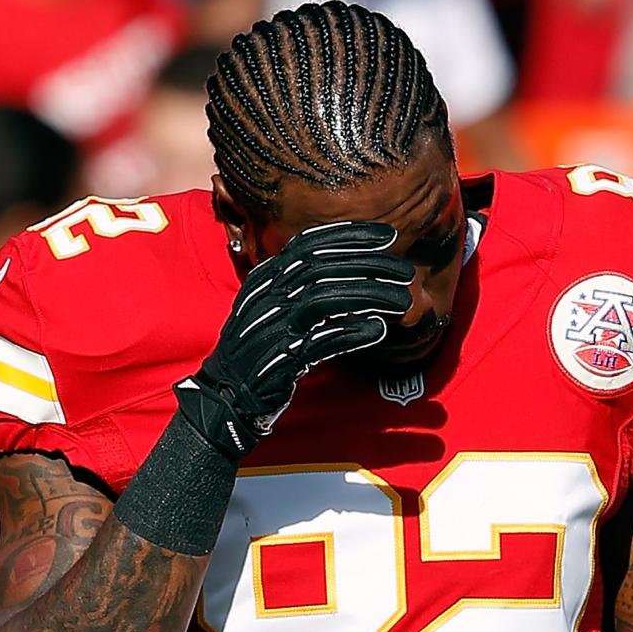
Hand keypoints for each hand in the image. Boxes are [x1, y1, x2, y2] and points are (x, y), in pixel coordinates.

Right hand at [176, 222, 413, 460]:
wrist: (228, 395)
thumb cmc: (259, 348)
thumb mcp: (272, 305)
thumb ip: (301, 285)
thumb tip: (350, 268)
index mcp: (265, 278)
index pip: (309, 245)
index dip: (349, 236)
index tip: (386, 236)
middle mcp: (267, 296)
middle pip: (323, 267)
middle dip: (370, 264)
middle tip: (405, 271)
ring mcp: (272, 325)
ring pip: (327, 298)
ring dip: (370, 295)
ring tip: (401, 300)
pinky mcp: (282, 357)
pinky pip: (323, 339)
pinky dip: (353, 332)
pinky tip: (378, 329)